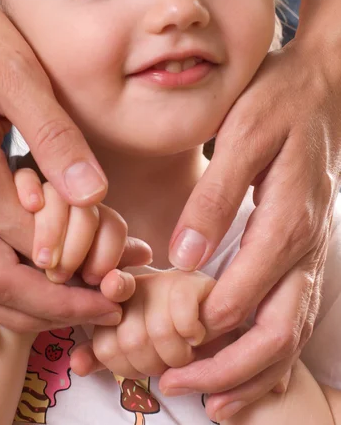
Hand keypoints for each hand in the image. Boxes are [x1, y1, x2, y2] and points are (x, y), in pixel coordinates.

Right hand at [0, 0, 149, 347]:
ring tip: (70, 316)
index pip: (34, 245)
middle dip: (59, 305)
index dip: (80, 271)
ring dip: (23, 310)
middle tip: (107, 309)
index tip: (119, 279)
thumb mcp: (20, 76)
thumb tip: (92, 194)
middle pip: (1, 280)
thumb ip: (55, 138)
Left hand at [85, 270, 214, 378]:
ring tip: (182, 351)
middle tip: (164, 360)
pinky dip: (192, 338)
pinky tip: (196, 336)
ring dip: (175, 357)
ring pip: (158, 333)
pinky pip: (183, 322)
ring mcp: (165, 281)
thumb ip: (108, 353)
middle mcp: (138, 284)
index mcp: (117, 299)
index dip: (111, 327)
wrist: (214, 316)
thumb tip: (77, 364)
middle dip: (150, 365)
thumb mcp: (134, 345)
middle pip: (130, 342)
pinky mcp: (193, 283)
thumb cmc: (171, 333)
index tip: (117, 317)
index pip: (104, 323)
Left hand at [162, 40, 340, 419]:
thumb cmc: (278, 104)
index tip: (160, 346)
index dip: (201, 330)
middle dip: (227, 371)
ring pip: (291, 333)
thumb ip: (215, 196)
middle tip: (177, 388)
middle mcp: (306, 246)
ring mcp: (313, 250)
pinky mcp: (308, 247)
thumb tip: (186, 254)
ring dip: (252, 373)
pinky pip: (297, 312)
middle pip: (276, 333)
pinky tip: (249, 367)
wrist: (322, 89)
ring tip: (213, 403)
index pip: (243, 296)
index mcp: (286, 221)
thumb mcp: (243, 135)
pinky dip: (274, 350)